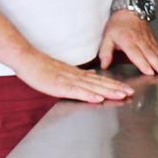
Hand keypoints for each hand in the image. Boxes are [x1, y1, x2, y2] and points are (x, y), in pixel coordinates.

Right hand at [13, 51, 135, 104]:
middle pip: (99, 83)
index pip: (99, 80)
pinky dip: (88, 95)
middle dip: (116, 88)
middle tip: (131, 92)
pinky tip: (98, 98)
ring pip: (92, 87)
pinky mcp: (59, 85)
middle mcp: (76, 76)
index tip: (127, 88)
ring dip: (108, 91)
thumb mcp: (63, 71)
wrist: (27, 59)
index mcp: (77, 74)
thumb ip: (79, 75)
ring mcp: (68, 80)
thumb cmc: (41, 67)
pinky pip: (76, 91)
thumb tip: (92, 76)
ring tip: (121, 95)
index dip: (114, 84)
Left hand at [98, 11, 157, 76]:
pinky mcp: (155, 41)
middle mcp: (141, 41)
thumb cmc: (118, 24)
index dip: (143, 63)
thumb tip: (104, 65)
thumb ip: (105, 52)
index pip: (136, 53)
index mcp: (128, 41)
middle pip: (151, 55)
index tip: (149, 71)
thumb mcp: (107, 36)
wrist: (130, 9)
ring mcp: (150, 41)